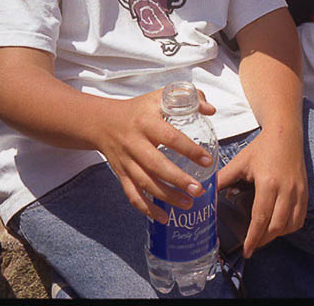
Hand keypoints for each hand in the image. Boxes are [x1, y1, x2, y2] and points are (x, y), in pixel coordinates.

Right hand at [91, 89, 216, 223]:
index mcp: (147, 122)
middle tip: (199, 189)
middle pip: (156, 165)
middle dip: (178, 180)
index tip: (207, 160)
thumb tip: (211, 110)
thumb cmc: (140, 109)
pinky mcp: (121, 174)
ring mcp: (126, 161)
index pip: (170, 137)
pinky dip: (146, 209)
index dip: (189, 150)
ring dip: (166, 197)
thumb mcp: (161, 96)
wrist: (102, 122)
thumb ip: (189, 98)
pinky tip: (163, 218)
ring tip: (188, 203)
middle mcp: (134, 143)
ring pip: (145, 183)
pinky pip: (132, 195)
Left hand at [217, 126, 308, 257]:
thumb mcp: (239, 162)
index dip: (253, 238)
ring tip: (264, 236)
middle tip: (252, 246)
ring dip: (277, 235)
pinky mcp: (305, 190)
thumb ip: (221, 180)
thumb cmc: (260, 148)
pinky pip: (300, 217)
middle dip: (263, 240)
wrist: (285, 133)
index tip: (246, 251)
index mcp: (268, 183)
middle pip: (277, 226)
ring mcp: (298, 190)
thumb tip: (202, 196)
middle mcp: (286, 189)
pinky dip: (290, 227)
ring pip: (291, 224)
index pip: (261, 218)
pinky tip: (279, 225)